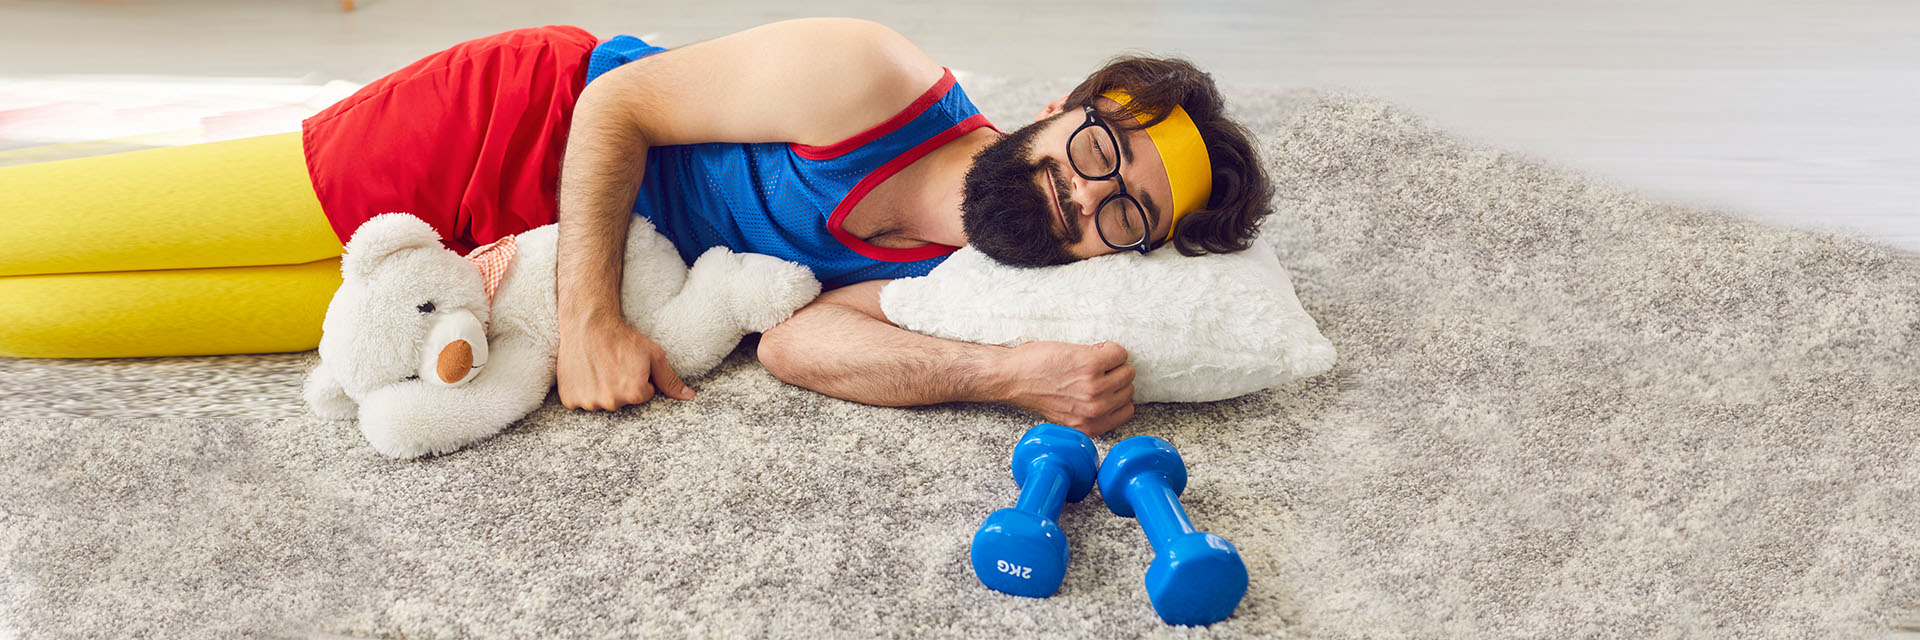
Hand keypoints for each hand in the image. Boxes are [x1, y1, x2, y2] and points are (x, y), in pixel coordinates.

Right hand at [556, 313, 694, 410]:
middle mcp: (611, 402)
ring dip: (601, 389)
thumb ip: (670, 379)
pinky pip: (579, 402)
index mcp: (635, 394)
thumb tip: (690, 397)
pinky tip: (584, 373)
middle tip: (613, 364)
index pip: (644, 394)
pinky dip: (581, 390)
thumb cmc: (623, 338)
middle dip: (621, 385)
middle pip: (622, 400)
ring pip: (600, 402)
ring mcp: (588, 402)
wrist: (588, 324)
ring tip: (598, 367)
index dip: (639, 377)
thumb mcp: (653, 355)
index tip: (628, 363)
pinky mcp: (569, 399)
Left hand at [996, 341, 1135, 435]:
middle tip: (1095, 370)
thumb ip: (1091, 411)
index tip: (1106, 386)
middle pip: (1128, 388)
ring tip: (1092, 360)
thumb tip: (1115, 395)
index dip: (1117, 394)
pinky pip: (1119, 353)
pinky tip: (1092, 350)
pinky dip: (1110, 349)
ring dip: (1113, 362)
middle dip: (1114, 376)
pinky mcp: (1091, 364)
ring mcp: (1094, 387)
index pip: (1127, 410)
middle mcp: (1095, 410)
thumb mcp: (1067, 414)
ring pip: (1127, 370)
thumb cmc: (1034, 390)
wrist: (1012, 377)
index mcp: (1090, 426)